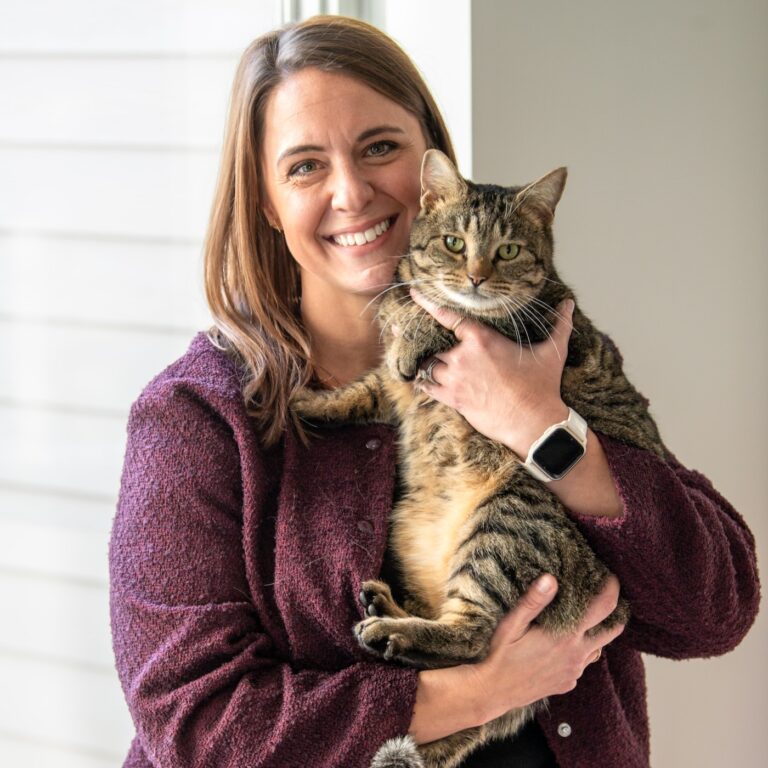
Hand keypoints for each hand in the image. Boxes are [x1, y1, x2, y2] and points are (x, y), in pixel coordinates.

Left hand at [410, 289, 574, 457]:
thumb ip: (559, 325)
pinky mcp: (453, 399)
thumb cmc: (542, 386)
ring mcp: (455, 379)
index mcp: (482, 340)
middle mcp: (463, 356)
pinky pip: (427, 388)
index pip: (449, 317)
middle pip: (435, 343)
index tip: (414, 295)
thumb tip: (569, 304)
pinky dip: (423, 383)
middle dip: (431, 342)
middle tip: (424, 339)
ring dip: (429, 363)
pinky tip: (421, 381)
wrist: (534, 423)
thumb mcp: (553, 352)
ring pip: (430, 365)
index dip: (429, 305)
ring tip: (426, 361)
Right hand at [468, 574, 624, 721]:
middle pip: (612, 631)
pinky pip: (582, 663)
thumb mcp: (513, 623)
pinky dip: (579, 651)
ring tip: (580, 620)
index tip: (611, 578)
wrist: (496, 691)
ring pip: (597, 648)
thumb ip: (534, 601)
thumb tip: (551, 578)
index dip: (612, 590)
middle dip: (614, 613)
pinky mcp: (569, 682)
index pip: (603, 609)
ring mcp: (575, 671)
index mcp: (567, 636)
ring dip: (595, 634)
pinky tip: (562, 646)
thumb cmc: (503, 654)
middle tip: (603, 597)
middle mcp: (577, 654)